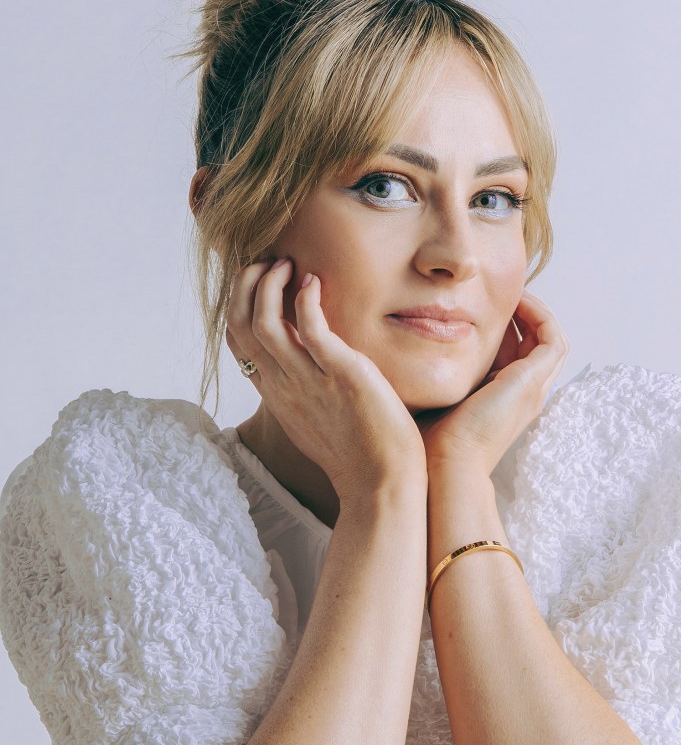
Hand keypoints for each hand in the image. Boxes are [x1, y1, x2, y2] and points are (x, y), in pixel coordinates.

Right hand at [225, 259, 426, 501]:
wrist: (381, 482)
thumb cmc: (356, 452)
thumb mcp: (315, 415)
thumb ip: (303, 385)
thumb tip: (307, 358)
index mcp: (274, 391)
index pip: (235, 339)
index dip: (238, 301)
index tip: (257, 278)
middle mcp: (282, 384)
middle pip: (239, 323)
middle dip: (245, 284)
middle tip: (268, 261)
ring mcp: (307, 380)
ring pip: (263, 322)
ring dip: (269, 284)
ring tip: (288, 264)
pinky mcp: (341, 374)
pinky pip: (310, 328)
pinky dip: (305, 298)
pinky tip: (314, 281)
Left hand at [416, 291, 569, 475]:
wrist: (447, 463)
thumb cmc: (431, 440)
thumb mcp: (432, 397)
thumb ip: (430, 374)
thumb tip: (401, 348)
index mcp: (501, 399)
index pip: (513, 353)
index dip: (501, 326)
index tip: (475, 305)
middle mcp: (523, 394)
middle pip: (533, 343)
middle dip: (518, 314)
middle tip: (494, 292)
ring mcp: (533, 388)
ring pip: (548, 338)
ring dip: (532, 311)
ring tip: (508, 292)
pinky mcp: (535, 380)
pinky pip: (553, 337)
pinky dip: (540, 314)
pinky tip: (514, 300)